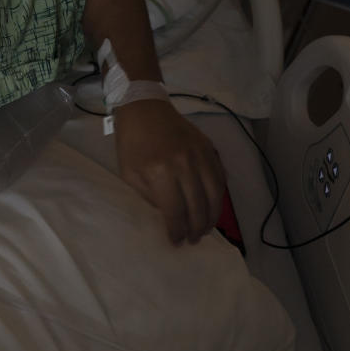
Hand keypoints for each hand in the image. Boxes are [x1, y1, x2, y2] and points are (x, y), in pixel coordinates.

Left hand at [113, 99, 225, 244]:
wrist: (144, 108)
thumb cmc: (132, 143)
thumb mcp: (129, 174)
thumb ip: (148, 197)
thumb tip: (168, 216)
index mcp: (160, 172)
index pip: (175, 211)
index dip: (177, 230)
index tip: (177, 242)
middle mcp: (184, 165)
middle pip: (198, 206)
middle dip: (197, 229)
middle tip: (193, 240)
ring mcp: (200, 155)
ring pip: (215, 194)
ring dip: (212, 216)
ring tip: (206, 229)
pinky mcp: (209, 148)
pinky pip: (220, 178)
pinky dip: (219, 196)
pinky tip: (213, 206)